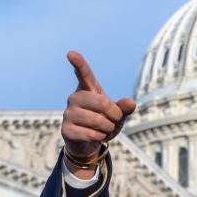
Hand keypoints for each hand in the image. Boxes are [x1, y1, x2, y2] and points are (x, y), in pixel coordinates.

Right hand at [61, 51, 135, 172]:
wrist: (90, 143)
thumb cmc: (105, 123)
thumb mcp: (118, 115)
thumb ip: (124, 108)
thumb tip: (131, 103)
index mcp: (87, 89)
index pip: (83, 74)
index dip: (78, 63)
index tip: (71, 53)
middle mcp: (75, 98)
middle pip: (102, 103)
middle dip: (115, 115)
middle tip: (114, 120)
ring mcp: (68, 113)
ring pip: (97, 120)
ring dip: (108, 128)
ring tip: (105, 129)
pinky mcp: (66, 130)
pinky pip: (90, 134)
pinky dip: (100, 137)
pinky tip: (96, 136)